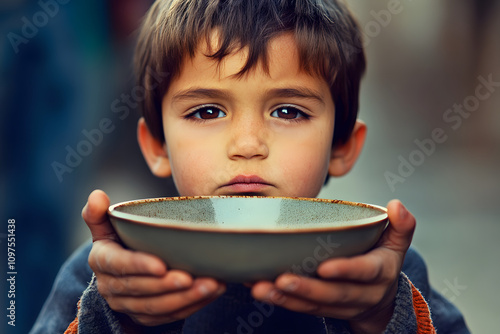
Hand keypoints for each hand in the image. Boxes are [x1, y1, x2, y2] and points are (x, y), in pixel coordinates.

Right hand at [83, 189, 225, 326]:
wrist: (119, 276)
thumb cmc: (118, 243)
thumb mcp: (106, 228)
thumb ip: (99, 213)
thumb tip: (96, 195)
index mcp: (103, 262)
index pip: (119, 265)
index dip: (139, 266)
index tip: (162, 265)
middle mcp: (112, 288)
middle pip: (142, 290)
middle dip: (168, 285)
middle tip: (193, 277)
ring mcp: (129, 305)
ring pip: (158, 307)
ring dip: (186, 298)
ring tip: (211, 285)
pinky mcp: (147, 317)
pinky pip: (171, 315)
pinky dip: (194, 305)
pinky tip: (212, 292)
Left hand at [251, 200, 415, 333]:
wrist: (381, 300)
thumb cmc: (383, 260)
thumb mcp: (397, 243)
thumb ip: (401, 225)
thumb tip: (396, 204)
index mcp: (379, 273)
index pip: (364, 271)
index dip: (346, 270)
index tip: (324, 267)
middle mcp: (361, 293)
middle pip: (334, 294)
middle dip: (307, 288)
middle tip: (282, 279)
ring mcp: (341, 305)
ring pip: (313, 305)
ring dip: (286, 298)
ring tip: (261, 289)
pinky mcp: (323, 309)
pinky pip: (302, 308)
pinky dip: (281, 301)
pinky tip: (260, 291)